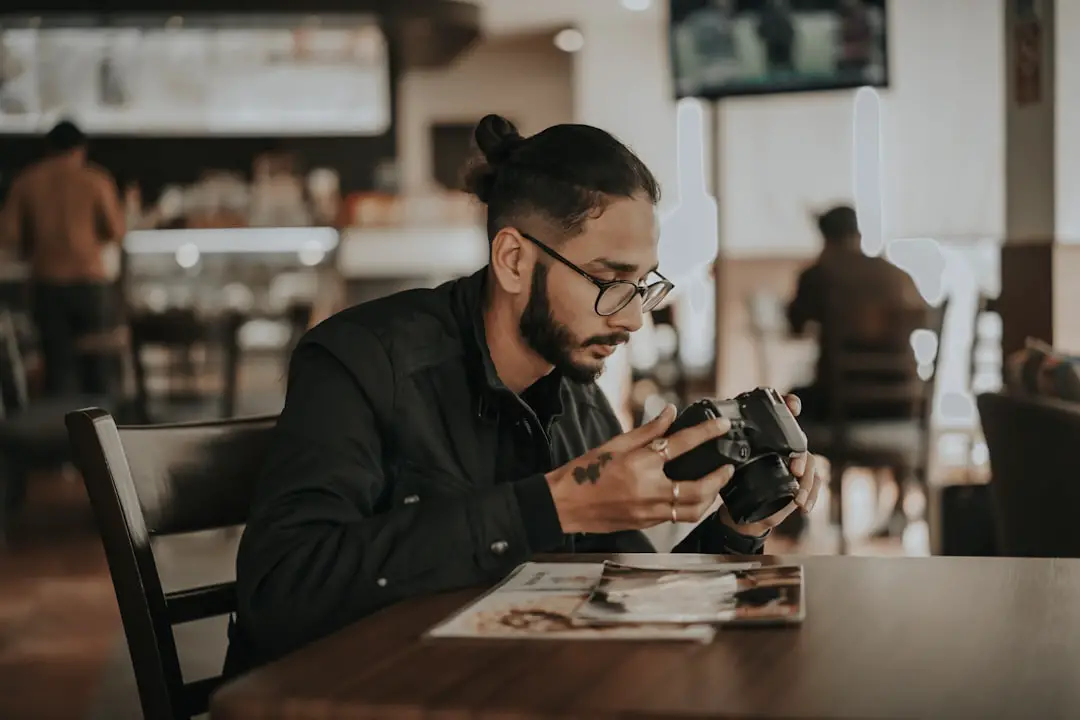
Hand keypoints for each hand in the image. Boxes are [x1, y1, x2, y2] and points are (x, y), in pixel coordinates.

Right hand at [546, 405, 735, 533]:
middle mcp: (649, 490)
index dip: (706, 433)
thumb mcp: (615, 444)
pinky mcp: (646, 524)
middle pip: (698, 488)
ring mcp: (649, 511)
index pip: (682, 444)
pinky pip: (678, 518)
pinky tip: (695, 497)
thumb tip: (670, 412)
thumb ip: (648, 430)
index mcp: (640, 464)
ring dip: (710, 497)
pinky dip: (692, 507)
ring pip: (693, 510)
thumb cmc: (585, 472)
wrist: (565, 504)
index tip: (722, 427)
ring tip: (716, 484)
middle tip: (728, 466)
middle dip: (719, 477)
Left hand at [717, 392, 826, 536]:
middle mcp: (784, 445)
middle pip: (800, 443)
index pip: (782, 414)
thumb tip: (715, 433)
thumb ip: (723, 449)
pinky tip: (804, 507)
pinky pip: (814, 483)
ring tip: (798, 498)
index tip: (793, 406)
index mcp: (767, 436)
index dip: (790, 404)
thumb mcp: (725, 463)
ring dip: (807, 481)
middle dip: (800, 456)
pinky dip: (812, 495)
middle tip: (795, 469)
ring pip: (810, 464)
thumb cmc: (732, 481)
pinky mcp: (801, 480)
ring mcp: (795, 462)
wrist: (739, 509)